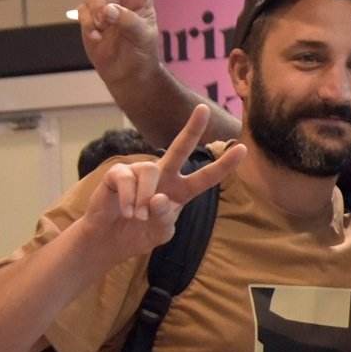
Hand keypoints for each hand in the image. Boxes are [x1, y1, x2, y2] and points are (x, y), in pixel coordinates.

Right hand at [80, 0, 162, 85]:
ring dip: (98, 10)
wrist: (126, 74)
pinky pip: (83, 13)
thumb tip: (106, 10)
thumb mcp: (143, 36)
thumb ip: (127, 20)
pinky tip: (99, 39)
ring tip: (106, 27)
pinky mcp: (88, 16)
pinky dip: (90, 26)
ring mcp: (102, 4)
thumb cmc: (142, 53)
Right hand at [81, 105, 243, 262]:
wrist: (108, 242)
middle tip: (204, 108)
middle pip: (179, 148)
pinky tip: (125, 212)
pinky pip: (127, 179)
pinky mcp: (117, 174)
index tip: (242, 148)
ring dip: (144, 198)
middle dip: (192, 129)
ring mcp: (139, 172)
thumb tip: (158, 197)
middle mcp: (162, 176)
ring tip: (138, 216)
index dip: (223, 165)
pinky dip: (128, 200)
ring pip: (150, 171)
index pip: (205, 177)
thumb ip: (165, 218)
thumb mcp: (161, 231)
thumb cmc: (138, 234)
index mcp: (180, 191)